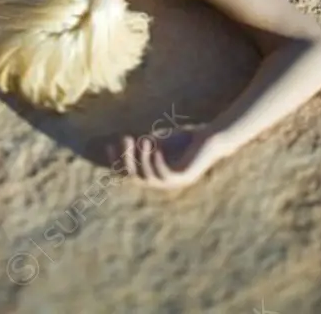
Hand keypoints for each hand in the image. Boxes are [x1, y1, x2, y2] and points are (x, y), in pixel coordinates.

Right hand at [106, 129, 222, 190]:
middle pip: (137, 177)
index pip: (130, 172)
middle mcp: (162, 181)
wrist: (211, 139)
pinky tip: (156, 148)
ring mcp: (174, 181)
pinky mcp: (185, 177)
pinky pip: (166, 175)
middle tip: (125, 138)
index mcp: (155, 173)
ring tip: (144, 139)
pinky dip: (157, 163)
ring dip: (143, 158)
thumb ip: (145, 144)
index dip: (117, 161)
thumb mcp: (161, 140)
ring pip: (149, 177)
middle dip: (128, 159)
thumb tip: (125, 143)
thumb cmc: (186, 139)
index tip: (109, 145)